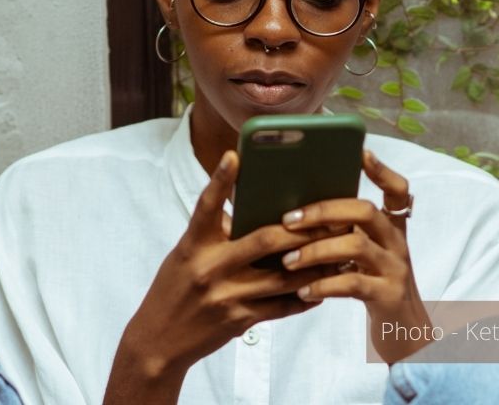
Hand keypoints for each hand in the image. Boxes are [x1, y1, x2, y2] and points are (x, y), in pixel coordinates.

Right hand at [105, 151, 337, 403]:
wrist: (158, 341)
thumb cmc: (175, 289)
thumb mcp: (188, 254)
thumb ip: (216, 233)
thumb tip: (252, 208)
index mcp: (194, 245)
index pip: (206, 206)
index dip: (220, 180)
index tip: (235, 155)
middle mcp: (209, 268)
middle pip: (263, 240)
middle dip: (301, 230)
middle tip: (331, 219)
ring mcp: (226, 296)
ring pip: (282, 278)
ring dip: (314, 265)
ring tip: (340, 254)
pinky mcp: (239, 321)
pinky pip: (280, 307)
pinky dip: (304, 297)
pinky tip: (323, 288)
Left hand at [278, 149, 430, 363]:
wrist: (403, 333)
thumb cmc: (372, 287)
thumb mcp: (365, 255)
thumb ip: (344, 232)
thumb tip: (293, 212)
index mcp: (391, 228)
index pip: (397, 190)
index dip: (381, 170)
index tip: (361, 152)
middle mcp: (396, 243)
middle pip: (365, 211)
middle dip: (324, 210)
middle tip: (288, 219)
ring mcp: (395, 269)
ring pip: (356, 246)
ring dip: (316, 250)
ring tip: (287, 260)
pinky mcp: (388, 296)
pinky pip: (354, 284)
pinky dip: (324, 285)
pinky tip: (303, 290)